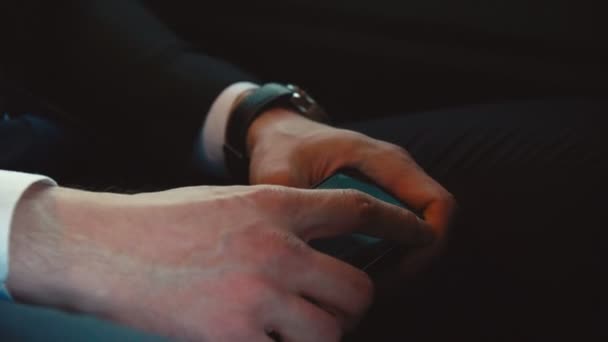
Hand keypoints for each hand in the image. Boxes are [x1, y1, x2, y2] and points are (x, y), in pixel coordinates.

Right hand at [7, 183, 432, 340]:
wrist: (102, 249)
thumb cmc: (162, 222)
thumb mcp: (227, 203)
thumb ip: (276, 221)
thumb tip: (314, 249)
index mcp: (274, 207)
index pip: (357, 211)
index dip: (398, 224)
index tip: (421, 235)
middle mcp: (276, 251)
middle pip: (358, 289)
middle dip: (355, 304)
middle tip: (334, 307)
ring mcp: (257, 298)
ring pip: (331, 332)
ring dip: (322, 334)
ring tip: (294, 328)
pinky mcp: (233, 338)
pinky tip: (256, 337)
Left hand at [247, 109, 455, 274]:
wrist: (279, 132)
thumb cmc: (282, 146)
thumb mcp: (279, 174)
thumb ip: (291, 207)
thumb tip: (298, 248)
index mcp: (383, 160)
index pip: (436, 204)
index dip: (427, 245)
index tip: (394, 273)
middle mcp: (396, 172)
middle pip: (434, 225)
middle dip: (413, 262)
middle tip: (375, 288)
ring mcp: (392, 185)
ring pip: (419, 233)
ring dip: (402, 263)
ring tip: (364, 285)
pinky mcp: (381, 199)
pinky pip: (401, 232)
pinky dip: (389, 257)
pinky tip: (357, 273)